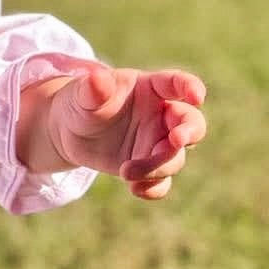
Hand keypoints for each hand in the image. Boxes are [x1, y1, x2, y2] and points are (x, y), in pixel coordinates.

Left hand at [50, 65, 207, 200]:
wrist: (70, 132)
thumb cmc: (83, 102)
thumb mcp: (83, 94)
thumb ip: (93, 88)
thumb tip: (98, 79)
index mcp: (151, 88)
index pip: (176, 83)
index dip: (190, 87)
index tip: (197, 96)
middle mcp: (162, 115)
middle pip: (190, 123)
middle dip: (189, 132)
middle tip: (177, 140)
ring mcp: (158, 142)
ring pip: (174, 158)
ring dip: (157, 166)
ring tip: (125, 172)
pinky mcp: (149, 167)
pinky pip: (162, 182)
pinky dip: (154, 188)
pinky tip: (135, 189)